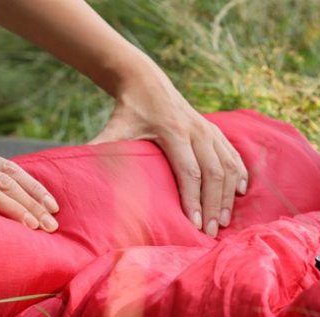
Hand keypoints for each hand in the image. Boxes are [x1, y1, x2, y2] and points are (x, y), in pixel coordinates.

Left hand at [89, 81, 247, 237]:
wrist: (145, 80)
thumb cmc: (128, 111)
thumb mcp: (114, 129)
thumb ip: (102, 149)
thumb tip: (79, 173)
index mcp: (173, 132)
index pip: (189, 171)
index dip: (194, 200)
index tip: (195, 224)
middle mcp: (196, 130)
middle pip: (213, 173)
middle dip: (214, 204)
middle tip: (212, 232)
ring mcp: (208, 129)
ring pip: (228, 165)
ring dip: (228, 194)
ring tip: (225, 220)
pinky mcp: (215, 130)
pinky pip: (234, 155)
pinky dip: (240, 174)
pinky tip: (240, 193)